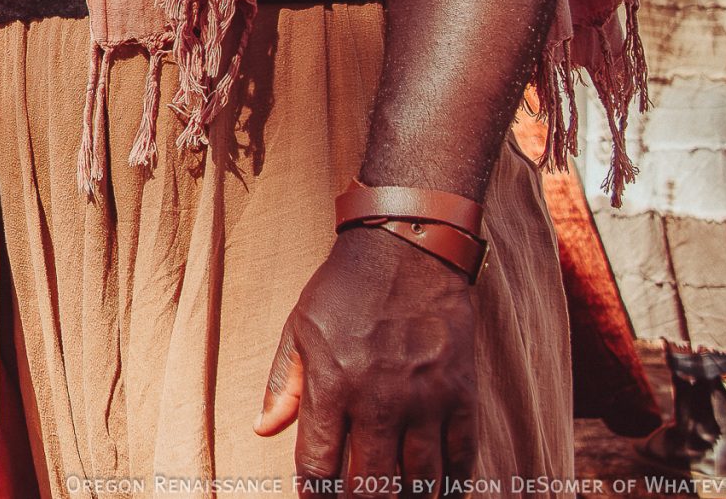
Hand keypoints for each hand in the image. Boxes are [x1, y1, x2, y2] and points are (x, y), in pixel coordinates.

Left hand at [256, 225, 477, 495]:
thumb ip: (284, 384)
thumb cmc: (346, 289)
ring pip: (419, 481)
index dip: (314, 491)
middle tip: (354, 497)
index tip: (313, 494)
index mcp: (333, 386)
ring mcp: (425, 401)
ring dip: (404, 498)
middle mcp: (380, 401)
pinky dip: (451, 483)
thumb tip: (263, 429)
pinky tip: (437, 489)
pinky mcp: (461, 395)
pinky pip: (463, 458)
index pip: (319, 465)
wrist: (407, 250)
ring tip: (391, 496)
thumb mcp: (300, 329)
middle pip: (371, 485)